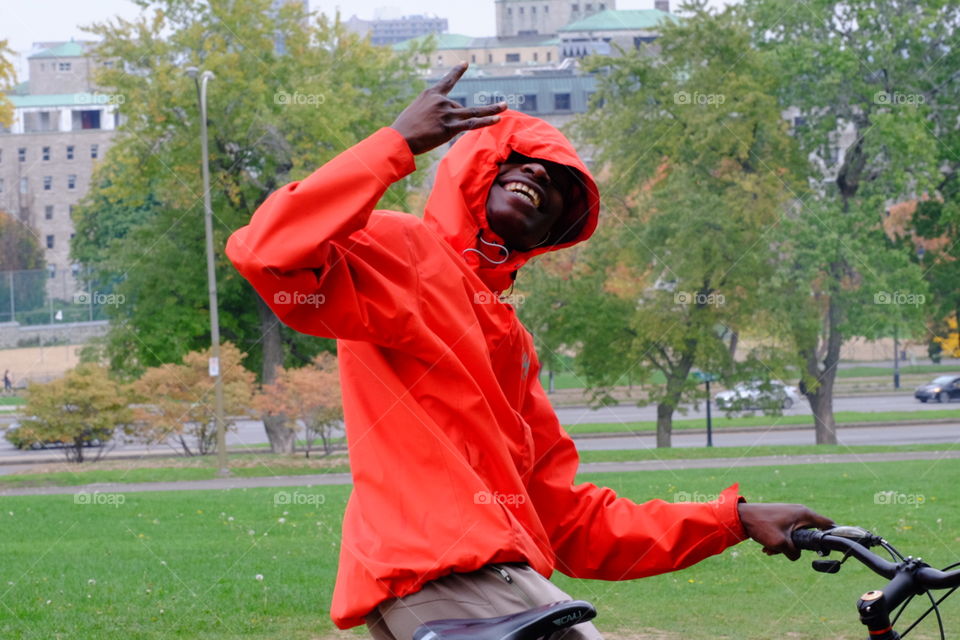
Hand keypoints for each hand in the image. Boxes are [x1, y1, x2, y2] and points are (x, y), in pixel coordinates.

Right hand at [390, 63, 506, 154]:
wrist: (399, 139)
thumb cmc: (404, 130)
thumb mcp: (416, 113)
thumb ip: (431, 112)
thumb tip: (444, 120)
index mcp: (430, 94)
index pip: (447, 81)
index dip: (457, 72)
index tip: (465, 63)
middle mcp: (440, 101)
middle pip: (459, 108)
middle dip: (454, 121)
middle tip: (443, 127)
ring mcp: (446, 113)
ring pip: (473, 112)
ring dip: (491, 110)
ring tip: (505, 105)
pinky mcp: (449, 127)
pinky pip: (471, 124)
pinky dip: (485, 121)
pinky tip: (497, 119)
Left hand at [737, 502, 833, 560]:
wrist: (740, 517)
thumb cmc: (761, 526)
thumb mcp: (780, 544)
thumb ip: (794, 553)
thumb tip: (796, 555)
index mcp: (804, 514)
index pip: (827, 524)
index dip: (833, 537)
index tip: (830, 549)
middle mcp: (799, 512)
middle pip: (810, 534)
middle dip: (799, 546)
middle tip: (788, 551)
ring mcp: (790, 514)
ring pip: (795, 536)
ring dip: (785, 546)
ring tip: (770, 549)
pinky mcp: (781, 518)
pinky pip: (786, 532)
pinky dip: (779, 541)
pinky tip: (766, 548)